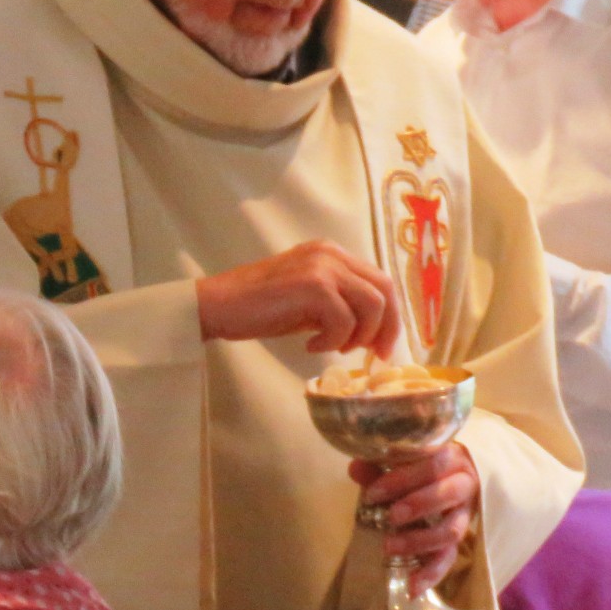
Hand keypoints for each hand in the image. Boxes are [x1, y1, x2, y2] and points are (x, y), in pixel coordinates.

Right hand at [197, 240, 401, 354]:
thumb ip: (339, 303)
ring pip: (371, 306)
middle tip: (373, 355)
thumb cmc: (261, 307)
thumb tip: (372, 331)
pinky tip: (310, 345)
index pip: (380, 281)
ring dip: (357, 336)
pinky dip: (332, 341)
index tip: (382, 346)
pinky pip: (344, 321)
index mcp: (333, 254)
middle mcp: (331, 254)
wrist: (220, 304)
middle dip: (385, 328)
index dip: (390, 316)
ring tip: (332, 347)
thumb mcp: (308, 300)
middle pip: (384, 291)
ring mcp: (323, 267)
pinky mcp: (312, 286)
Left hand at [350, 443, 479, 593]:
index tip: (373, 494)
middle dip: (417, 505)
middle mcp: (464, 484)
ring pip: (451, 530)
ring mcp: (465, 515)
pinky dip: (431, 574)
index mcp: (451, 458)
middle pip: (448, 494)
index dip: (402, 479)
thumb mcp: (398, 466)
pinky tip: (412, 587)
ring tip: (389, 547)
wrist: (445, 482)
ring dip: (419, 540)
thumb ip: (377, 468)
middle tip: (389, 517)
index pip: (433, 463)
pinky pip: (449, 559)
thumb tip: (355, 468)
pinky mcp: (460, 541)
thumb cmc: (417, 471)